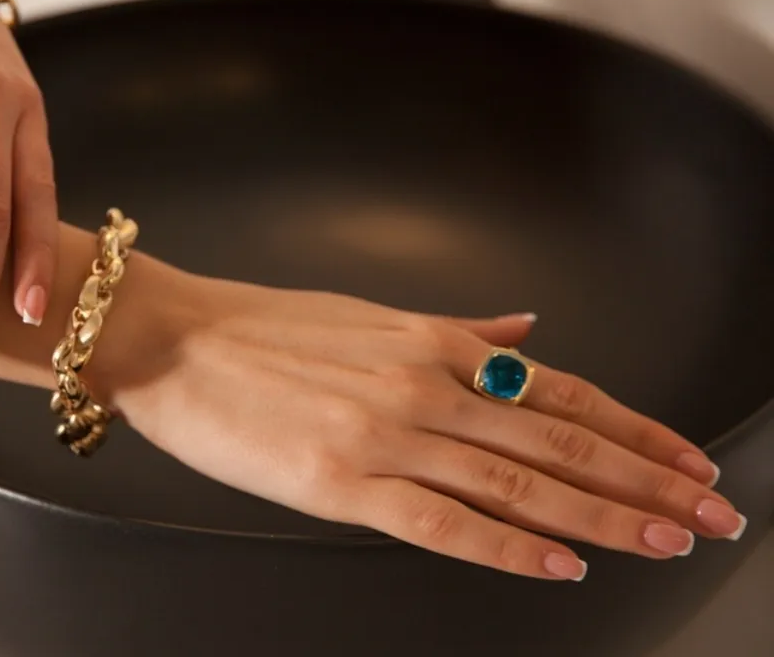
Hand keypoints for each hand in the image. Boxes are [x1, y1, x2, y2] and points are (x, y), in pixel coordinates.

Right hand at [107, 276, 745, 579]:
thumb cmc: (259, 326)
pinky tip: (557, 566)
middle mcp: (422, 384)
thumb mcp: (367, 314)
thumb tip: (524, 327)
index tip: (686, 456)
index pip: (557, 389)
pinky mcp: (339, 481)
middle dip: (643, 479)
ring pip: (516, 480)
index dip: (633, 427)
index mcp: (431, 341)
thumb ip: (456, 329)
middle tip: (708, 509)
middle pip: (556, 438)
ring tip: (663, 540)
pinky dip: (507, 547)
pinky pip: (442, 521)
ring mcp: (384, 434)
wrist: (173, 339)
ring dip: (599, 516)